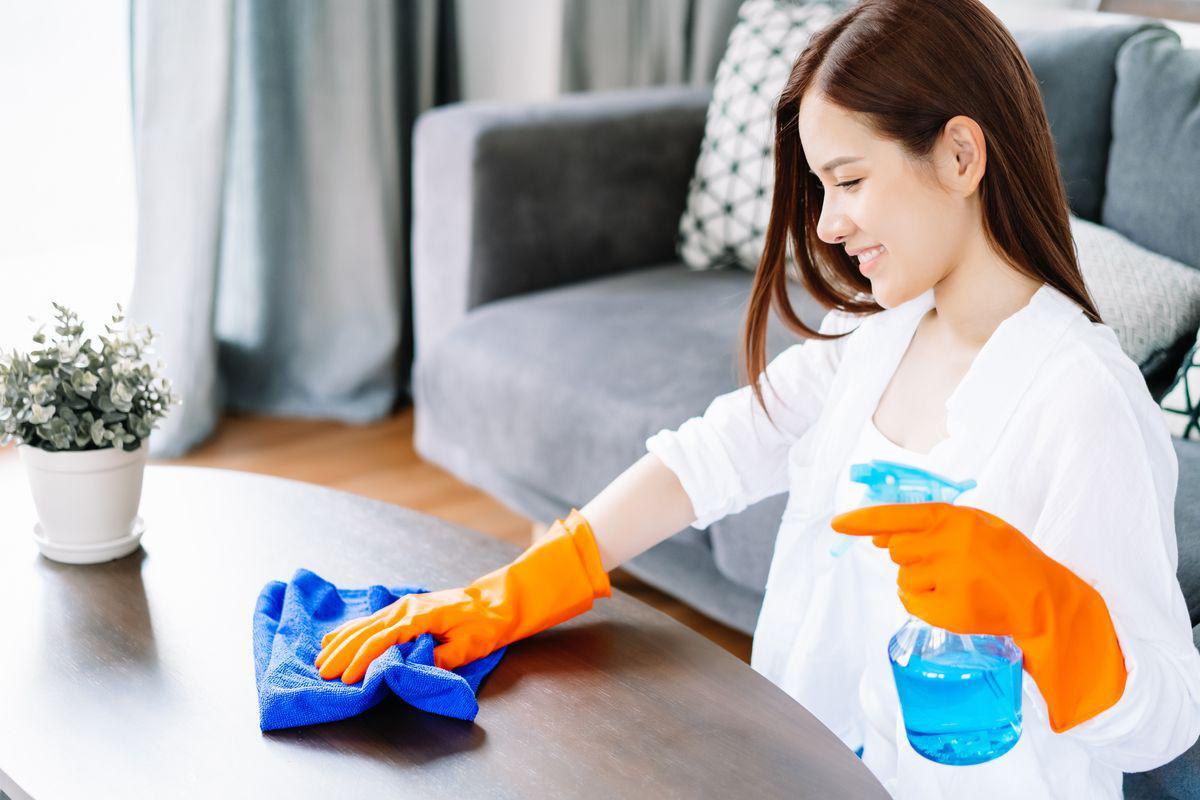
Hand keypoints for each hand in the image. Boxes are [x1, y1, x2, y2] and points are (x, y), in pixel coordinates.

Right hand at [315, 509, 610, 683]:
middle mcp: (408, 607)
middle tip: (322, 673)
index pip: (383, 638)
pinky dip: (353, 629)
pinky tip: (339, 638)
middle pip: (367, 630)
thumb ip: (445, 656)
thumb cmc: (487, 623)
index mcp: (420, 615)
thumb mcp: (472, 644)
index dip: (361, 658)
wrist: (498, 601)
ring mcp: (406, 605)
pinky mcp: (407, 609)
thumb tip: (419, 667)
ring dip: (342, 641)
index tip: (345, 677)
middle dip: (343, 652)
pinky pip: (373, 620)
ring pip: (366, 623)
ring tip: (321, 658)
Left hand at [830, 502, 1127, 731]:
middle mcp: (950, 545)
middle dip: (910, 557)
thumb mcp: (975, 526)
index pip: (897, 515)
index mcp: (955, 518)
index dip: (863, 520)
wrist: (1043, 597)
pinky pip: (911, 605)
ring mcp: (950, 579)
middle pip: (896, 551)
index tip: (837, 524)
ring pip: (902, 579)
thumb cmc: (1005, 557)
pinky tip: (951, 601)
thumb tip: (878, 538)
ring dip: (919, 582)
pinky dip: (923, 604)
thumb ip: (928, 526)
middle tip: (944, 563)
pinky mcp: (951, 611)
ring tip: (955, 583)